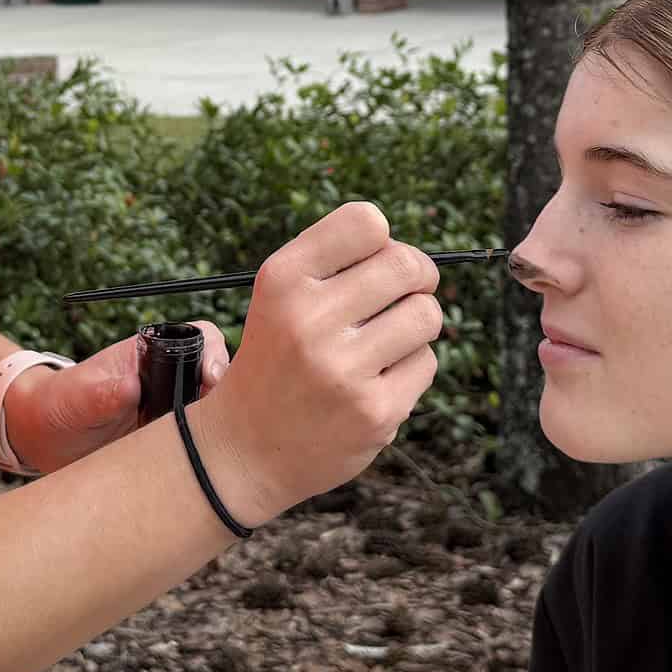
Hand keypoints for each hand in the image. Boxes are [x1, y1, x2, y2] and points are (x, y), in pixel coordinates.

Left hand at [4, 325, 227, 477]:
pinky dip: (208, 455)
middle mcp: (169, 379)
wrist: (45, 441)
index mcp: (150, 354)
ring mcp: (174, 411)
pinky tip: (202, 468)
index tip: (211, 380)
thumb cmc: (58, 406)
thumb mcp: (75, 398)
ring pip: (217, 412)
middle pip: (219, 376)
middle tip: (219, 421)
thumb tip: (131, 388)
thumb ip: (102, 392)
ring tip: (213, 448)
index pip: (200, 338)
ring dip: (220, 428)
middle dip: (230, 395)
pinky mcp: (172, 443)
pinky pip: (201, 445)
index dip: (215, 355)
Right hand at [185, 203, 442, 524]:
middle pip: (407, 265)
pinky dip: (410, 367)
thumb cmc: (276, 359)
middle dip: (417, 276)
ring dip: (416, 323)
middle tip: (405, 293)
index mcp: (281, 280)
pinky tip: (377, 380)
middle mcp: (308, 319)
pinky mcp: (374, 411)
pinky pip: (426, 363)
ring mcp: (343, 369)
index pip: (366, 222)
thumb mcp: (278, 298)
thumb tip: (413, 258)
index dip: (384, 239)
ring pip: (426, 314)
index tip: (377, 261)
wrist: (245, 449)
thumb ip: (336, 264)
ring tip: (386, 340)